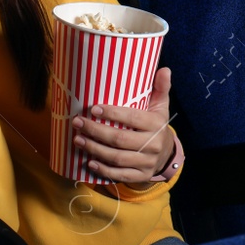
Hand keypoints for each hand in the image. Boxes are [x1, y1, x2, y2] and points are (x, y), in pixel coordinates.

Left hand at [70, 67, 177, 184]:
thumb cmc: (156, 126)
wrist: (167, 154)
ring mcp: (147, 162)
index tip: (93, 108)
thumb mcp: (161, 107)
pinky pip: (120, 175)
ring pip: (117, 158)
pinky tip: (89, 162)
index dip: (113, 113)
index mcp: (156, 124)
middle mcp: (153, 144)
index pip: (133, 118)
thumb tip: (164, 69)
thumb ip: (160, 89)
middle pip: (120, 139)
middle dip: (96, 131)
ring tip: (78, 139)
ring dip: (94, 149)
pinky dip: (104, 170)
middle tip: (77, 122)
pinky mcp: (141, 175)